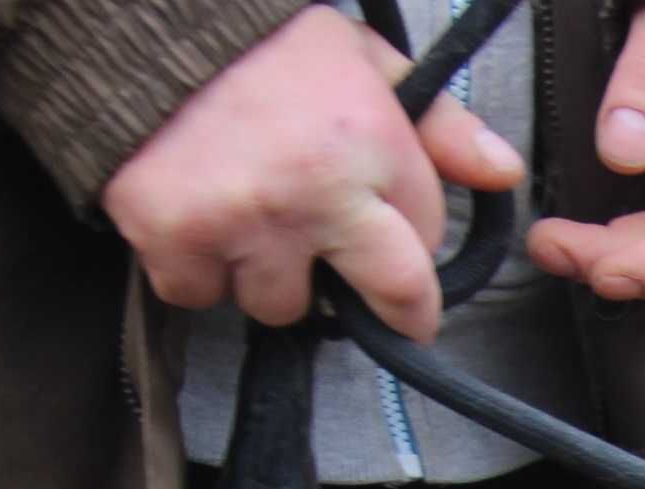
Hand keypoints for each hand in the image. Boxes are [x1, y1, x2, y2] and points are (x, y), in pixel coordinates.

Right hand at [103, 6, 524, 342]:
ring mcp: (238, 223)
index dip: (403, 257)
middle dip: (362, 296)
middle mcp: (309, 197)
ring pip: (273, 303)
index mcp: (367, 151)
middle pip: (361, 304)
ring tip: (248, 212)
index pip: (417, 259)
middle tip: (336, 268)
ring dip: (264, 273)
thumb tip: (502, 173)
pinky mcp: (168, 235)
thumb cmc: (264, 43)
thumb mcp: (366, 63)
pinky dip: (195, 267)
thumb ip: (440, 125)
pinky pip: (196, 293)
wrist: (142, 17)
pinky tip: (195, 215)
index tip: (387, 258)